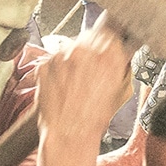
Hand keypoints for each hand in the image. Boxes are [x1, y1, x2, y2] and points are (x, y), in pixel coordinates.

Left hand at [34, 22, 133, 144]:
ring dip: (72, 59)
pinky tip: (61, 85)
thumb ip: (118, 63)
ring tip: (74, 82)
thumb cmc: (94, 117)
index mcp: (109, 53)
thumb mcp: (119, 88)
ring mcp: (62, 55)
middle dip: (89, 49)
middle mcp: (86, 50)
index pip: (110, 31)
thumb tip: (121, 48)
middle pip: (89, 36)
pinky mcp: (45, 63)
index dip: (107, 42)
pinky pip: (52, 59)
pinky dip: (56, 69)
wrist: (68, 133)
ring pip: (69, 47)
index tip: (105, 47)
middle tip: (88, 69)